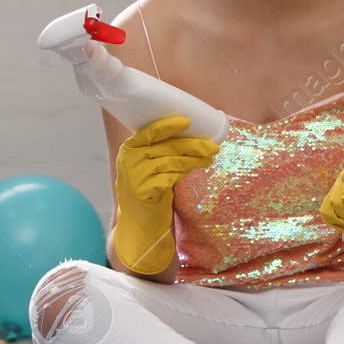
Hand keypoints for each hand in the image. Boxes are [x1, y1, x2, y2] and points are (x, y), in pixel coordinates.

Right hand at [113, 115, 218, 273]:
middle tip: (213, 145)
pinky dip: (184, 173)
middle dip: (193, 145)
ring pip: (173, 162)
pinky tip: (195, 169)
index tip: (187, 121)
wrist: (137, 222)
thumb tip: (194, 135)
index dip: (169, 126)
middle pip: (167, 147)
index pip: (149, 132)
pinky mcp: (144, 191)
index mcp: (130, 149)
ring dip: (194, 159)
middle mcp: (130, 160)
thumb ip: (162, 151)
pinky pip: (170, 178)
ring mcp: (135, 176)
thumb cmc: (148, 188)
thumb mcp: (149, 166)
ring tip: (210, 157)